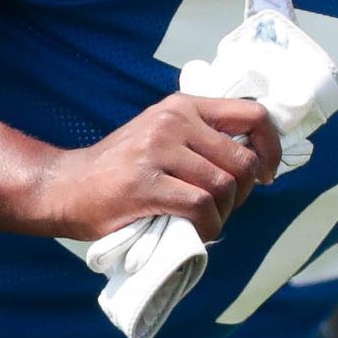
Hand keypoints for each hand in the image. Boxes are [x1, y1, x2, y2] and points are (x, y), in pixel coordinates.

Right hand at [17, 94, 279, 243]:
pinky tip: (195, 231)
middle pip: (241, 160)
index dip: (271, 146)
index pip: (252, 115)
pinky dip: (206, 226)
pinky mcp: (146, 184)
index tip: (266, 173)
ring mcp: (158, 151)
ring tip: (206, 221)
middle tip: (226, 207)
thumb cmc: (119, 170)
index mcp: (182, 107)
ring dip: (223, 213)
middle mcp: (173, 122)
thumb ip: (200, 139)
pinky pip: (200, 206)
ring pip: (222, 186)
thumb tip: (252, 159)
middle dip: (243, 192)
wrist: (66, 187)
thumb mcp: (160, 137)